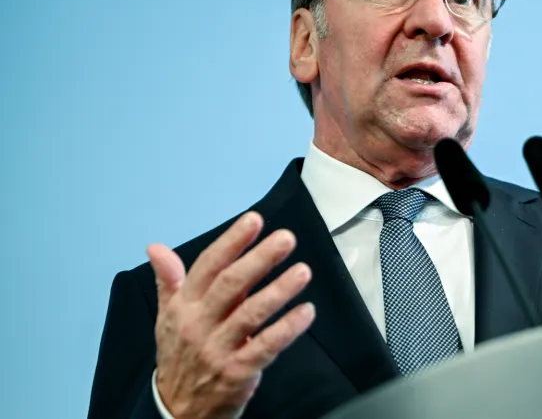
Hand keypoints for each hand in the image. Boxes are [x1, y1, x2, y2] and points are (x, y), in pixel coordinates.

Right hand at [147, 211, 314, 418]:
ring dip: (279, 291)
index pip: (208, 267)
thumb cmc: (180, 354)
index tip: (254, 220)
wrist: (176, 410)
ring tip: (303, 271)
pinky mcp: (238, 372)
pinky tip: (306, 311)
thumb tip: (155, 247)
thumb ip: (169, 280)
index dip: (231, 242)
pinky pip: (266, 347)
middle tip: (286, 239)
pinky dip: (288, 328)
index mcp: (184, 306)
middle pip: (230, 286)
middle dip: (259, 260)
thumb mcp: (167, 317)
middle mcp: (198, 324)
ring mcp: (218, 349)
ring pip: (250, 315)